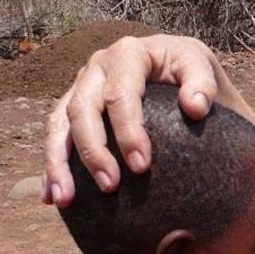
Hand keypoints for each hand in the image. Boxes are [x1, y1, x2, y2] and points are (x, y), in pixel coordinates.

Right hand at [42, 34, 220, 206]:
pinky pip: (56, 136)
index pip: (120, 95)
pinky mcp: (74, 106)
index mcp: (128, 54)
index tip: (142, 167)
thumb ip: (203, 84)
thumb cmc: (191, 70)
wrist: (179, 66)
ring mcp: (82, 86)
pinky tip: (53, 196)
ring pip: (59, 124)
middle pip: (83, 110)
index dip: (128, 132)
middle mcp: (97, 67)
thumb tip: (195, 107)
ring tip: (65, 199)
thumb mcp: (202, 68)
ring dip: (58, 164)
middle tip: (110, 186)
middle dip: (93, 151)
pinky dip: (52, 166)